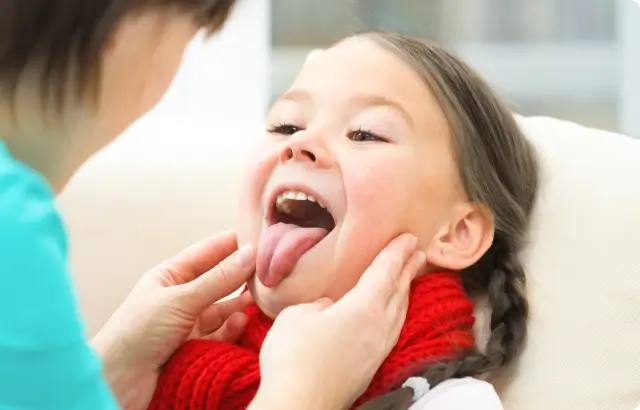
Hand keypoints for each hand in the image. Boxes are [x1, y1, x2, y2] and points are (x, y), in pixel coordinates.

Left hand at [92, 231, 255, 409]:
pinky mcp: (197, 346)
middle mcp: (182, 295)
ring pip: (224, 307)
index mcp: (171, 275)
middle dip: (243, 274)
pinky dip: (234, 327)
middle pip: (219, 279)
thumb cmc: (138, 332)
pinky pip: (223, 332)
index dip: (233, 242)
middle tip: (271, 268)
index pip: (208, 252)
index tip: (262, 234)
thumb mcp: (180, 300)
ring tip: (262, 297)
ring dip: (241, 302)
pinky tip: (243, 321)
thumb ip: (218, 279)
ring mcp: (190, 322)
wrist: (117, 383)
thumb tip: (250, 252)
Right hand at [251, 233, 425, 409]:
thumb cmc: (294, 357)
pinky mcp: (371, 366)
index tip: (409, 238)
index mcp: (364, 308)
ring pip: (399, 312)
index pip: (385, 272)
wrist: (299, 405)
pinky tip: (392, 315)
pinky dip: (398, 312)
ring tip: (409, 278)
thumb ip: (320, 304)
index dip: (396, 253)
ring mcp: (378, 349)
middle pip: (399, 291)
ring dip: (406, 291)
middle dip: (408, 269)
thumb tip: (330, 306)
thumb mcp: (298, 316)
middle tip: (419, 252)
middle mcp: (379, 327)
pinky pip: (393, 329)